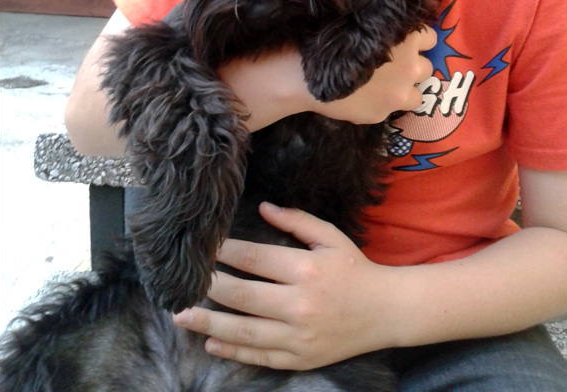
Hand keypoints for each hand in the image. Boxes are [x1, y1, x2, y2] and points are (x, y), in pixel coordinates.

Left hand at [172, 202, 392, 369]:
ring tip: (181, 315)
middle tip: (183, 281)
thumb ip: (295, 221)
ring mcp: (298, 335)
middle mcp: (299, 304)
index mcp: (305, 268)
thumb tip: (262, 208)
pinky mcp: (300, 358)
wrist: (385, 311)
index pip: (253, 258)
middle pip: (241, 295)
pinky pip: (259, 356)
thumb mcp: (330, 237)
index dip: (224, 252)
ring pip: (243, 331)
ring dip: (208, 323)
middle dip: (208, 286)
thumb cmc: (354, 269)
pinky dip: (232, 351)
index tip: (204, 248)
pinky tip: (211, 344)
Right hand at [314, 25, 436, 122]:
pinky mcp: (382, 114)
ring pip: (417, 95)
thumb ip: (388, 30)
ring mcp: (398, 93)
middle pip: (426, 68)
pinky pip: (391, 110)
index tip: (405, 44)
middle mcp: (410, 66)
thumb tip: (398, 32)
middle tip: (393, 66)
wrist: (305, 73)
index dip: (416, 42)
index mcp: (408, 39)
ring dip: (405, 89)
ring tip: (384, 86)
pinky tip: (363, 98)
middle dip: (412, 67)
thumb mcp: (364, 25)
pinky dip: (382, 104)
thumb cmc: (332, 40)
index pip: (430, 39)